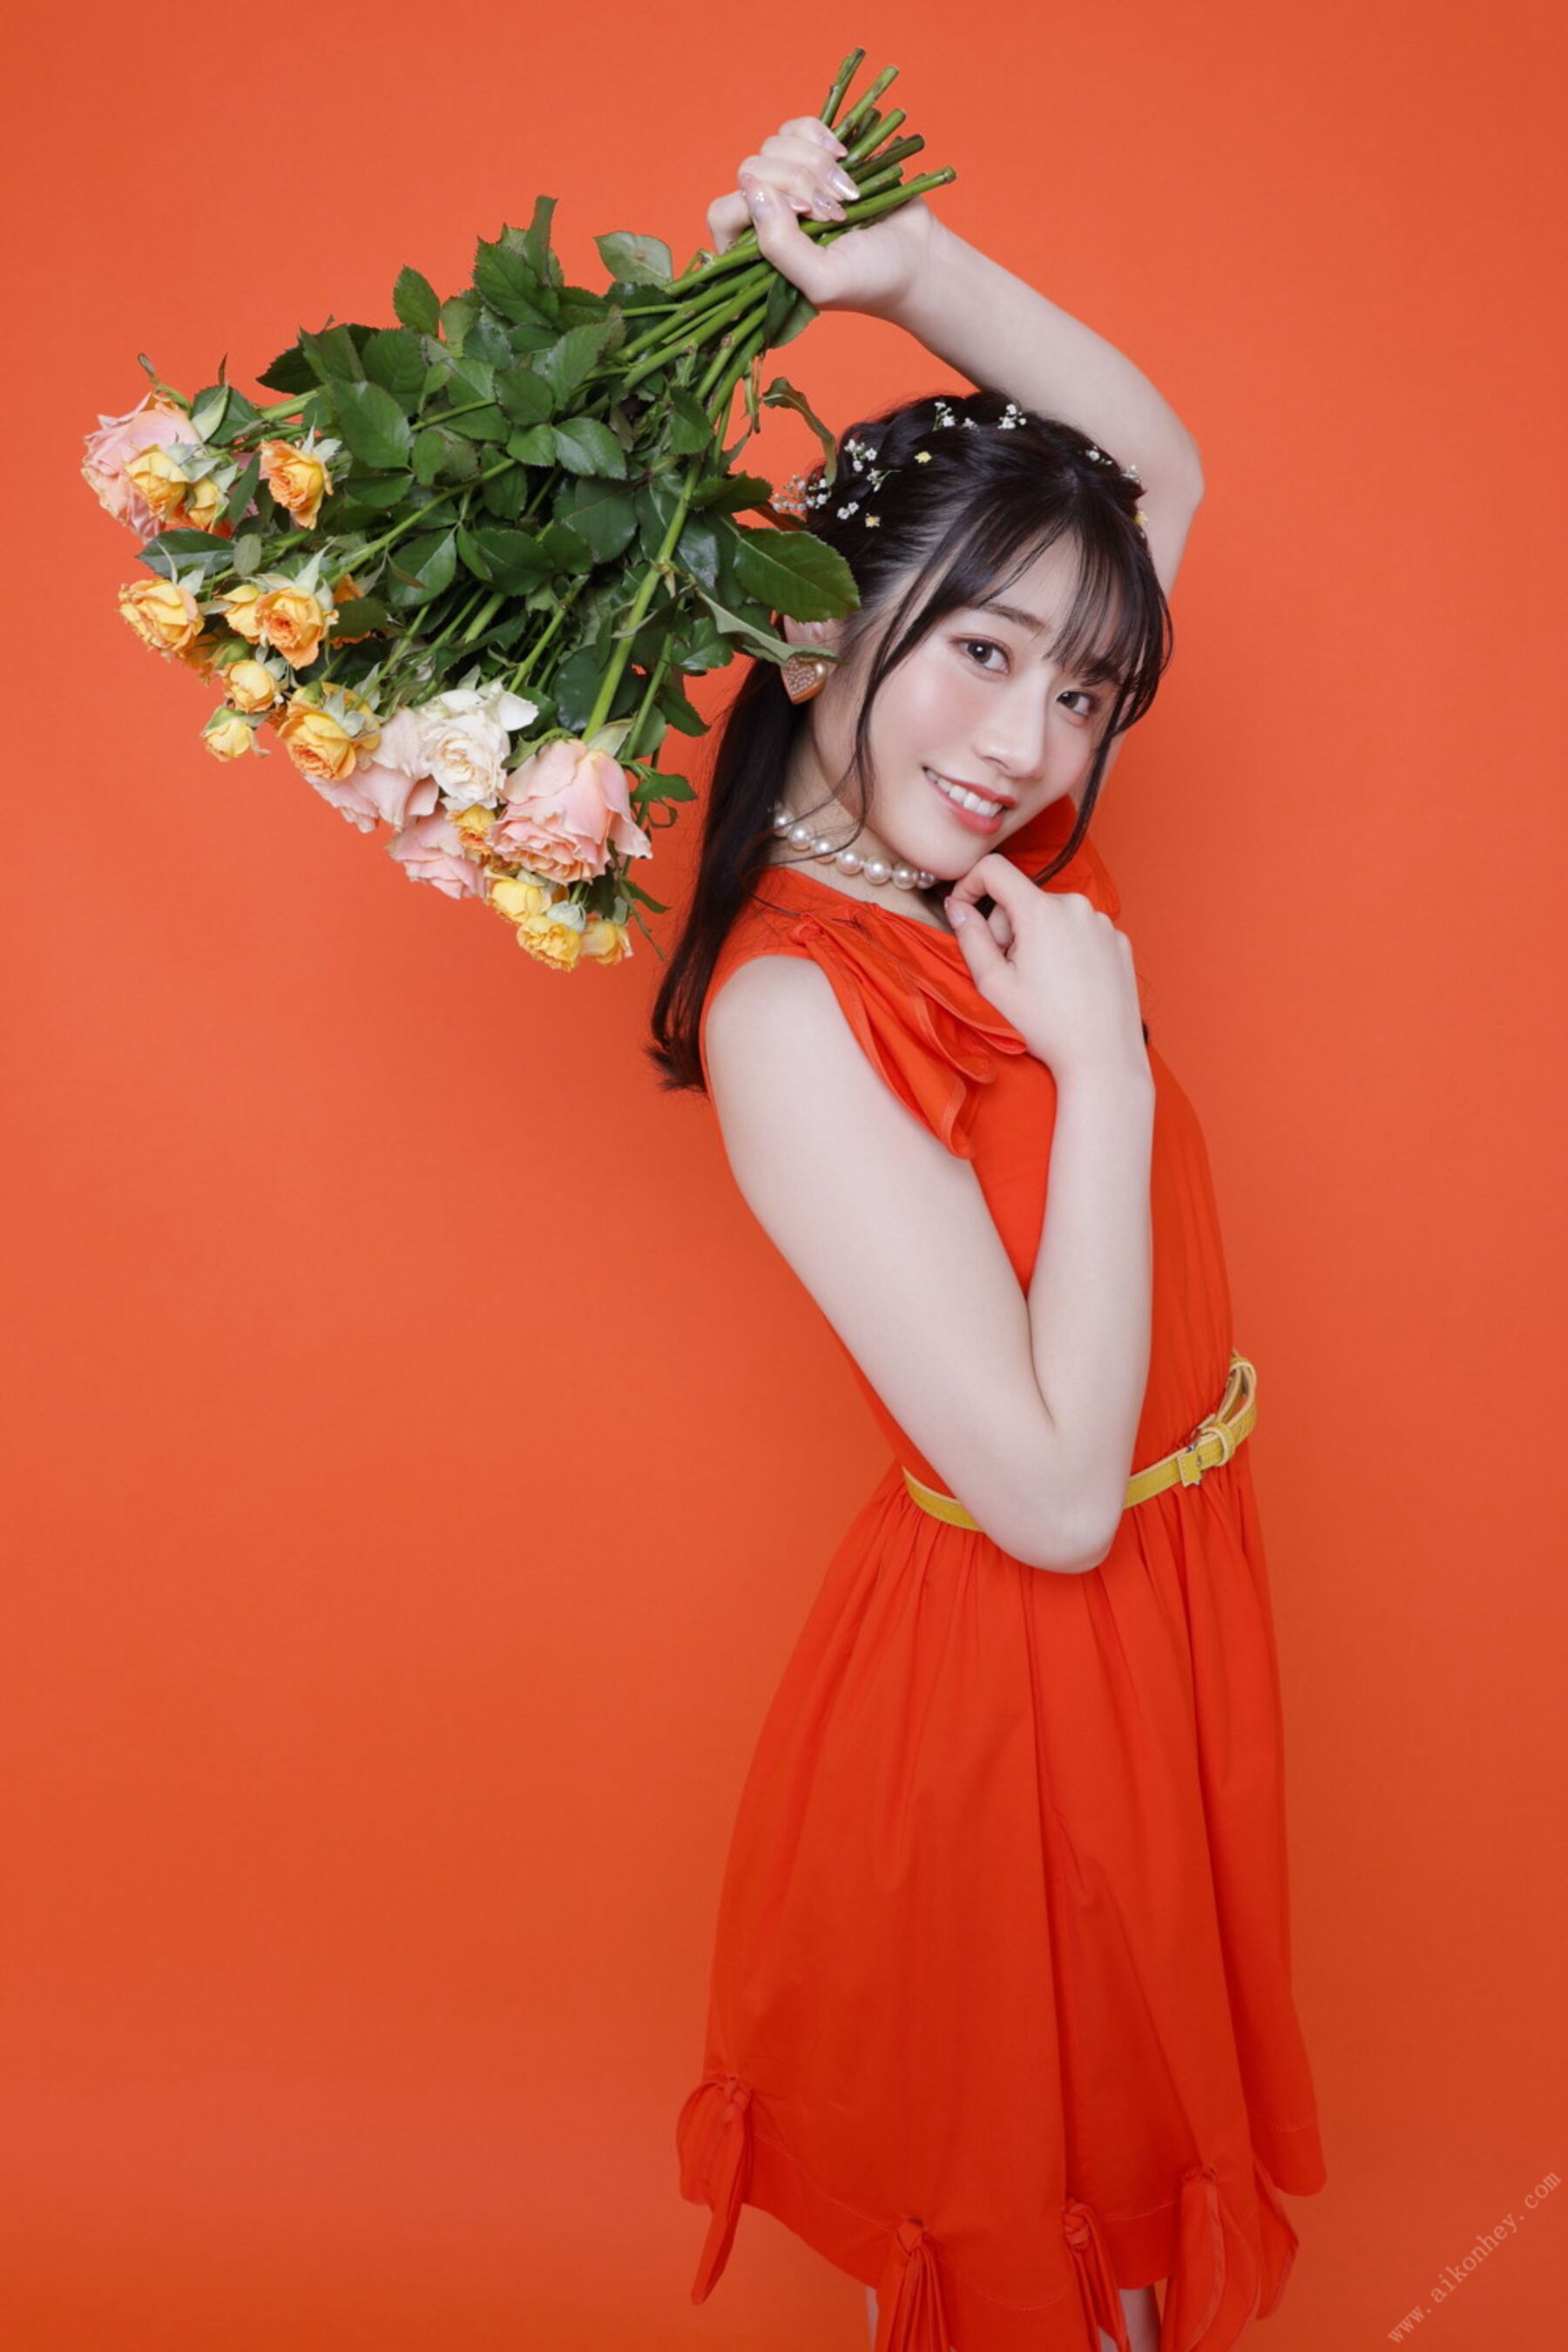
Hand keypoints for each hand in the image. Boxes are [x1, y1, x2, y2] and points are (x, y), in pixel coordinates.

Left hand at [706, 113, 937, 319]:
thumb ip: (779, 245)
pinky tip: (845, 157)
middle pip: (751, 170)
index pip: (724, 211)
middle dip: (797, 181)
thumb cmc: (873, 278)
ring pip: (774, 146)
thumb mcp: (822, 279)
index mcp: (757, 257)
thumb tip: (752, 188)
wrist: (921, 257)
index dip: (759, 201)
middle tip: (835, 210)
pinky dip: (819, 136)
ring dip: (816, 163)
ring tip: (848, 193)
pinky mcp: (815, 158)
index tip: (801, 212)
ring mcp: (790, 185)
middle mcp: (768, 219)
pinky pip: (797, 128)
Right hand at [944, 854, 1150, 1085]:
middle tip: (1011, 973)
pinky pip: (1080, 931)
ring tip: (1044, 984)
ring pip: (1052, 916)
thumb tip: (958, 907)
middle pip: (1023, 899)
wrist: (1103, 1058)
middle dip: (1008, 930)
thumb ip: (969, 937)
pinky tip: (1070, 985)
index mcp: (1041, 911)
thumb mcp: (992, 984)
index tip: (964, 911)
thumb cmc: (1047, 1026)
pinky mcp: (1119, 941)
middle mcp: (1076, 906)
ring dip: (1038, 940)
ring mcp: (1103, 923)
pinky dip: (1067, 948)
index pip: (995, 870)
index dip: (969, 885)